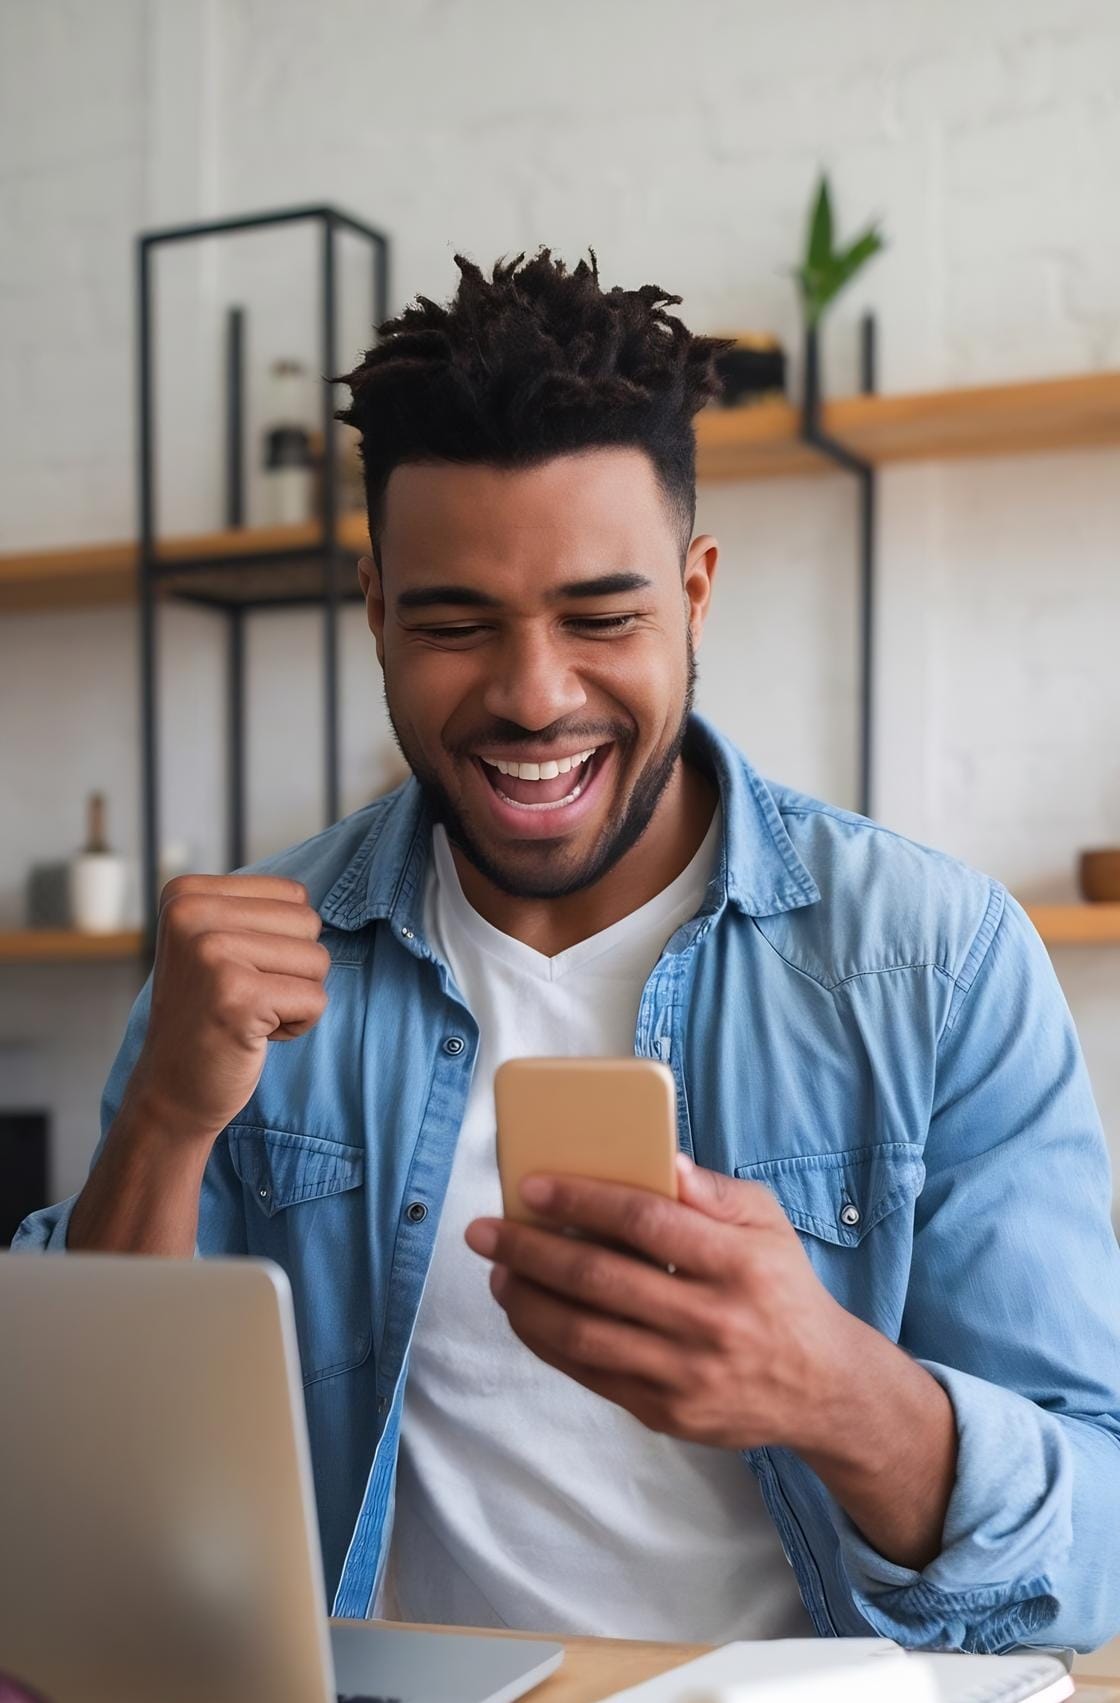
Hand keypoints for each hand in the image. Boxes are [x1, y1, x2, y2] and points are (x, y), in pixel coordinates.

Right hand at [126, 874, 330, 1143]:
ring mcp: (211, 953)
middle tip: (244, 997)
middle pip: (308, 922)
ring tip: (248, 1014)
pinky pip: (315, 1000)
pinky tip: (253, 1035)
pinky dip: (297, 1025)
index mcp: (186, 894)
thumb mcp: (215, 943)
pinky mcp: (237, 995)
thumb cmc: (208, 1015)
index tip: (235, 972)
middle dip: (292, 968)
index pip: (292, 894)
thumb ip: (255, 910)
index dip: (280, 941)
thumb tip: (314, 895)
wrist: (170, 1091)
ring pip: (317, 960)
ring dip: (295, 997)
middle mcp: (191, 914)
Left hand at [464, 1155, 857, 1454]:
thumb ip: (713, 1192)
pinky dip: (547, 1341)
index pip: (646, 1222)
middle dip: (530, 1249)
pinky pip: (590, 1374)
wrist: (819, 1386)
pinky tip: (527, 1313)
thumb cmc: (781, 1286)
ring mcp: (687, 1374)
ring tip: (498, 1272)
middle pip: (600, 1278)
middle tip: (485, 1230)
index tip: (532, 1186)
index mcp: (738, 1262)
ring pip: (584, 1334)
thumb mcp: (767, 1223)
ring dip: (527, 1300)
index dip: (582, 1200)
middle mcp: (712, 1321)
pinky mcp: (668, 1412)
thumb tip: (660, 1160)